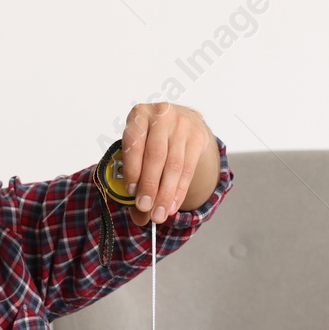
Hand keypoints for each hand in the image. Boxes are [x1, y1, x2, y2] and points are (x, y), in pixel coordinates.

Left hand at [118, 102, 214, 227]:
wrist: (182, 122)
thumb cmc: (152, 138)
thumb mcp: (138, 148)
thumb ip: (133, 176)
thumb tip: (138, 214)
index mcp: (139, 115)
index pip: (134, 142)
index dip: (132, 169)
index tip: (131, 192)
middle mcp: (162, 115)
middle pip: (156, 155)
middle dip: (150, 185)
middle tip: (145, 208)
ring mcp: (183, 125)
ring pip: (174, 165)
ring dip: (166, 194)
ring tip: (159, 214)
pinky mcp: (198, 137)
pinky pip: (188, 170)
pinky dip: (179, 191)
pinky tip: (172, 206)